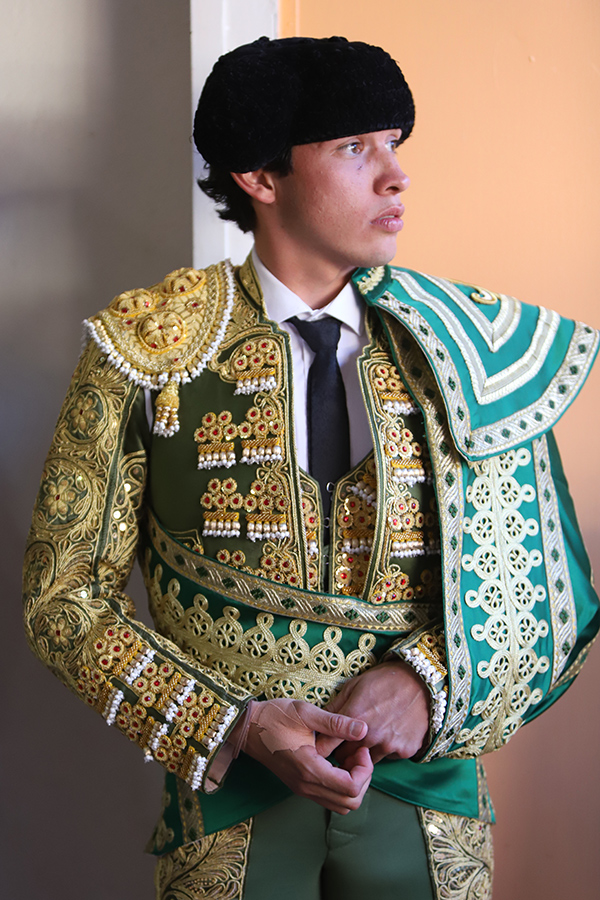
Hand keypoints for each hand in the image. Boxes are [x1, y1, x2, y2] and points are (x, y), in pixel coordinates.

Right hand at [239, 698, 372, 813]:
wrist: (246, 726)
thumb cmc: (274, 716)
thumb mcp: (306, 712)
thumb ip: (336, 722)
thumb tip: (363, 729)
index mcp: (309, 769)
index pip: (351, 788)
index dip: (365, 770)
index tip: (360, 747)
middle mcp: (306, 786)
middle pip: (350, 802)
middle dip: (363, 778)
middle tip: (358, 752)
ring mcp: (302, 789)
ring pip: (341, 805)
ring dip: (353, 784)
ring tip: (349, 757)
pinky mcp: (300, 786)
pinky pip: (329, 798)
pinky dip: (341, 786)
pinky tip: (338, 761)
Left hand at [315, 660, 429, 764]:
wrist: (421, 681)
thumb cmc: (384, 680)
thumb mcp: (354, 686)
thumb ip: (334, 707)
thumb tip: (317, 722)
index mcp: (353, 718)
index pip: (325, 747)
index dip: (322, 746)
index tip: (323, 744)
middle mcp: (370, 736)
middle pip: (344, 758)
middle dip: (342, 751)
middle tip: (346, 739)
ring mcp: (389, 745)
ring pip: (366, 761)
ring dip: (364, 752)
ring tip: (370, 733)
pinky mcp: (405, 751)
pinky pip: (387, 757)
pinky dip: (385, 749)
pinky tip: (389, 732)